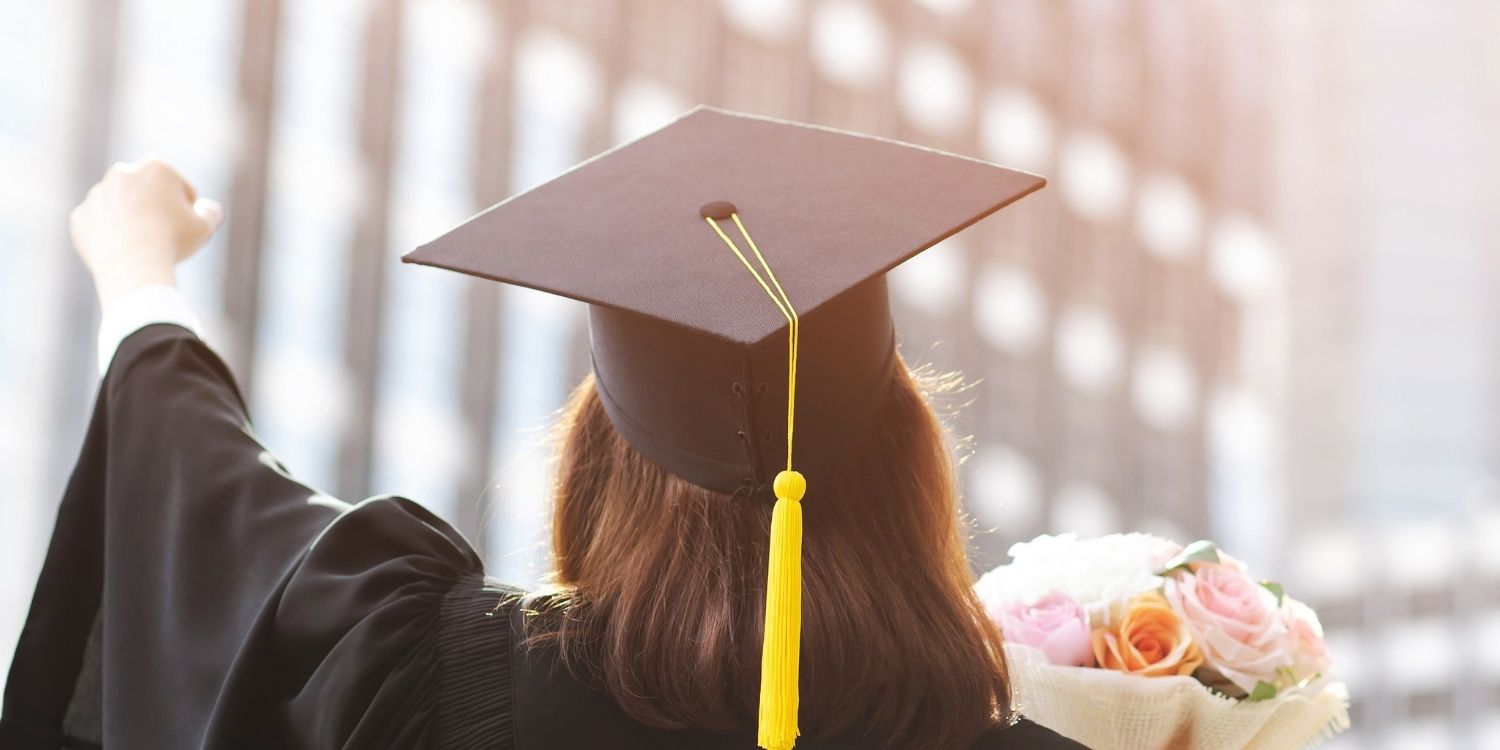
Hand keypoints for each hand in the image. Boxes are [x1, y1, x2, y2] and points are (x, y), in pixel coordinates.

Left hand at [69, 157, 223, 311]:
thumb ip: (210, 214)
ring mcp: (97, 194)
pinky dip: (108, 236)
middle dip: (153, 206)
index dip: (187, 206)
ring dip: (129, 220)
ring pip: (118, 207)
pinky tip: (121, 252)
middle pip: (145, 191)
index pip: (178, 185)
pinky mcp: (80, 217)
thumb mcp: (204, 228)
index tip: (188, 225)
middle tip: (164, 234)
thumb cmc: (173, 242)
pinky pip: (97, 226)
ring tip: (142, 246)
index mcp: (156, 168)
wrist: (132, 266)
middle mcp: (122, 173)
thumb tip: (208, 209)